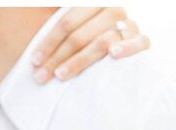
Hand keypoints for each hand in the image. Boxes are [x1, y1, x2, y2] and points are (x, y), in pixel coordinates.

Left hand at [32, 8, 149, 83]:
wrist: (116, 50)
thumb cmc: (84, 43)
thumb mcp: (71, 31)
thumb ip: (61, 28)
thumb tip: (36, 50)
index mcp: (93, 4)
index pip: (67, 22)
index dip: (48, 42)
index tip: (34, 61)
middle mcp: (112, 10)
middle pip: (79, 35)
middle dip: (57, 58)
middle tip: (40, 77)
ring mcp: (128, 24)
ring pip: (100, 42)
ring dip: (78, 61)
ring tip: (60, 75)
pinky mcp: (141, 40)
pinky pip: (139, 42)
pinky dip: (127, 47)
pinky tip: (113, 54)